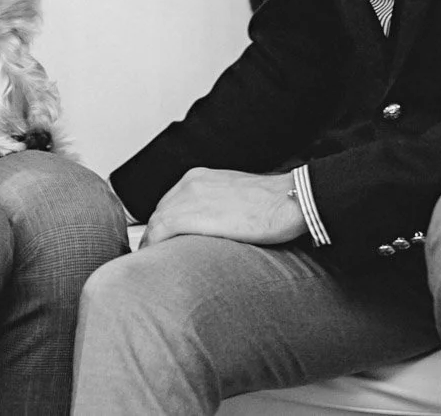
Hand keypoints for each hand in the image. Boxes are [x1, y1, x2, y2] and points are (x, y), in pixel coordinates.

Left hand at [140, 168, 306, 248]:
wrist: (288, 200)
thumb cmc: (274, 203)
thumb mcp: (238, 198)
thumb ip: (219, 207)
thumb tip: (216, 226)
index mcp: (201, 177)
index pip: (171, 202)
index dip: (164, 224)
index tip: (163, 240)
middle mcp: (191, 183)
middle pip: (160, 211)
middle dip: (155, 233)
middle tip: (154, 255)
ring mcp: (189, 197)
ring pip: (156, 221)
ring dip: (152, 242)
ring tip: (153, 262)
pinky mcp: (191, 214)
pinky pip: (160, 230)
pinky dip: (154, 245)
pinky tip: (156, 259)